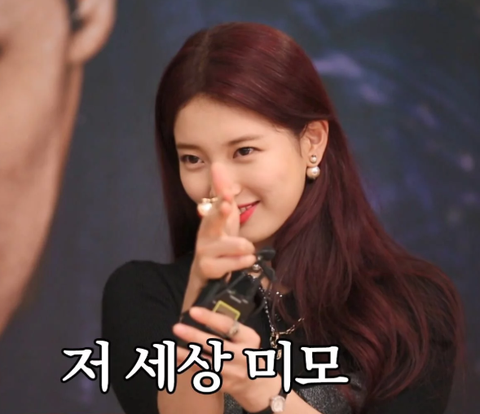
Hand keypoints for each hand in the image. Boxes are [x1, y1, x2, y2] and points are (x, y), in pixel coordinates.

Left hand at [173, 307, 282, 412]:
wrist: (256, 383)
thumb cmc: (245, 351)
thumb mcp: (244, 337)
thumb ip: (229, 328)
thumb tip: (202, 314)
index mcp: (249, 338)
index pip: (228, 325)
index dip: (210, 318)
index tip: (193, 311)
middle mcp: (243, 355)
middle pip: (217, 345)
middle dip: (195, 336)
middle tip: (177, 328)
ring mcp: (234, 372)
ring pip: (208, 363)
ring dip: (188, 355)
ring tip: (172, 347)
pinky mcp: (225, 385)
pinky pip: (204, 375)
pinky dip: (190, 367)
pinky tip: (178, 360)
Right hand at [189, 163, 255, 286]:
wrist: (208, 275)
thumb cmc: (220, 243)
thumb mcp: (225, 218)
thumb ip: (224, 195)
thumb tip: (218, 167)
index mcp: (211, 220)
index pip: (217, 204)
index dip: (221, 195)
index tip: (229, 188)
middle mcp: (205, 234)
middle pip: (211, 221)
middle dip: (219, 213)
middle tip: (227, 206)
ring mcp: (204, 252)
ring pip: (226, 246)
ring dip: (240, 246)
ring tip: (248, 249)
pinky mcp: (207, 269)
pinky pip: (228, 265)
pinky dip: (240, 263)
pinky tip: (246, 261)